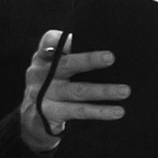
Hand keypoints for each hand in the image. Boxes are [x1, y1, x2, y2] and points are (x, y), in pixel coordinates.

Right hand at [18, 29, 126, 151]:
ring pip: (77, 91)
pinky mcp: (47, 115)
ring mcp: (42, 95)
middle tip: (111, 57)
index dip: (63, 39)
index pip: (49, 41)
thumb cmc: (52, 87)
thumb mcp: (54, 70)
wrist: (32, 120)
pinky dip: (99, 112)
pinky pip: (78, 112)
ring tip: (124, 91)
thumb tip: (108, 50)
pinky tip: (117, 111)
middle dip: (89, 60)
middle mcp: (40, 73)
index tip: (77, 37)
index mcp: (43, 57)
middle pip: (66, 65)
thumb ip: (71, 57)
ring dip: (103, 91)